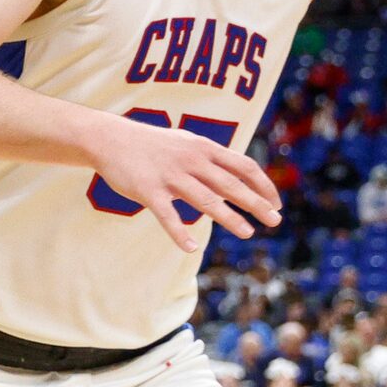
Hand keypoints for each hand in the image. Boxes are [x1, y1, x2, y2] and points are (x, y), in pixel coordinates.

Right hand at [87, 114, 281, 251]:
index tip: (276, 203)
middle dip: (256, 204)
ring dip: (229, 218)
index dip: (263, 185)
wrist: (110, 139)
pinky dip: (179, 233)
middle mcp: (191, 160)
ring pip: (206, 200)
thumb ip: (211, 158)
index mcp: (204, 148)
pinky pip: (167, 216)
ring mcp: (170, 176)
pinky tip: (192, 247)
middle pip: (231, 185)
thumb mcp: (186, 143)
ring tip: (248, 233)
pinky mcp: (148, 191)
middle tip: (275, 221)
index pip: (243, 166)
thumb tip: (237, 174)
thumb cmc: (152, 145)